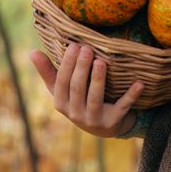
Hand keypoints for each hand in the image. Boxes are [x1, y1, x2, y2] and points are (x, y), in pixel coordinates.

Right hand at [29, 44, 143, 137]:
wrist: (104, 126)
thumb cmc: (79, 100)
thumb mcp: (62, 89)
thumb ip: (48, 72)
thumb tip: (31, 52)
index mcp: (61, 103)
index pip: (62, 82)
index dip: (67, 65)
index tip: (73, 45)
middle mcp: (75, 114)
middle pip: (77, 88)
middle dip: (82, 68)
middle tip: (87, 48)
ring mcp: (94, 120)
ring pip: (95, 98)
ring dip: (99, 80)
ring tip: (102, 62)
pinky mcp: (113, 123)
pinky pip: (122, 107)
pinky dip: (131, 95)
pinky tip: (139, 83)